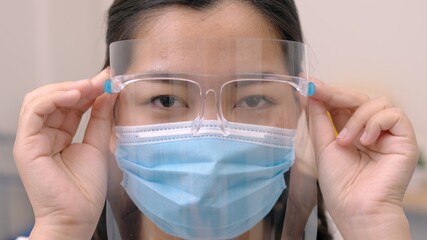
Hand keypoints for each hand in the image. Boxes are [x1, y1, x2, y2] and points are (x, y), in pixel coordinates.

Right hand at [13, 69, 113, 238]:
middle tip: (100, 80)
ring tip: (89, 86)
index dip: (88, 89)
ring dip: (66, 88)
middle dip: (79, 86)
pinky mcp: (26, 145)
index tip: (107, 79)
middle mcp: (43, 134)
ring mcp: (32, 139)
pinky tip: (75, 94)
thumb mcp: (98, 144)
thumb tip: (107, 93)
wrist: (76, 217)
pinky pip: (34, 112)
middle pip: (55, 98)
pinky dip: (53, 98)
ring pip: (40, 99)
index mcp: (59, 135)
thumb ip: (101, 118)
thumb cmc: (85, 189)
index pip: (70, 104)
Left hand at [309, 80, 417, 238]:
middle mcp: (368, 129)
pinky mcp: (404, 138)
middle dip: (335, 94)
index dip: (325, 92)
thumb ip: (318, 118)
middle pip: (357, 98)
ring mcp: (387, 133)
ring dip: (356, 118)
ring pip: (375, 102)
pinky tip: (365, 141)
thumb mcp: (323, 144)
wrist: (356, 208)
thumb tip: (308, 93)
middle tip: (317, 91)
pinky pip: (393, 114)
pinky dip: (375, 123)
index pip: (340, 103)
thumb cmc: (340, 184)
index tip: (308, 82)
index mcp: (349, 130)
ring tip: (346, 141)